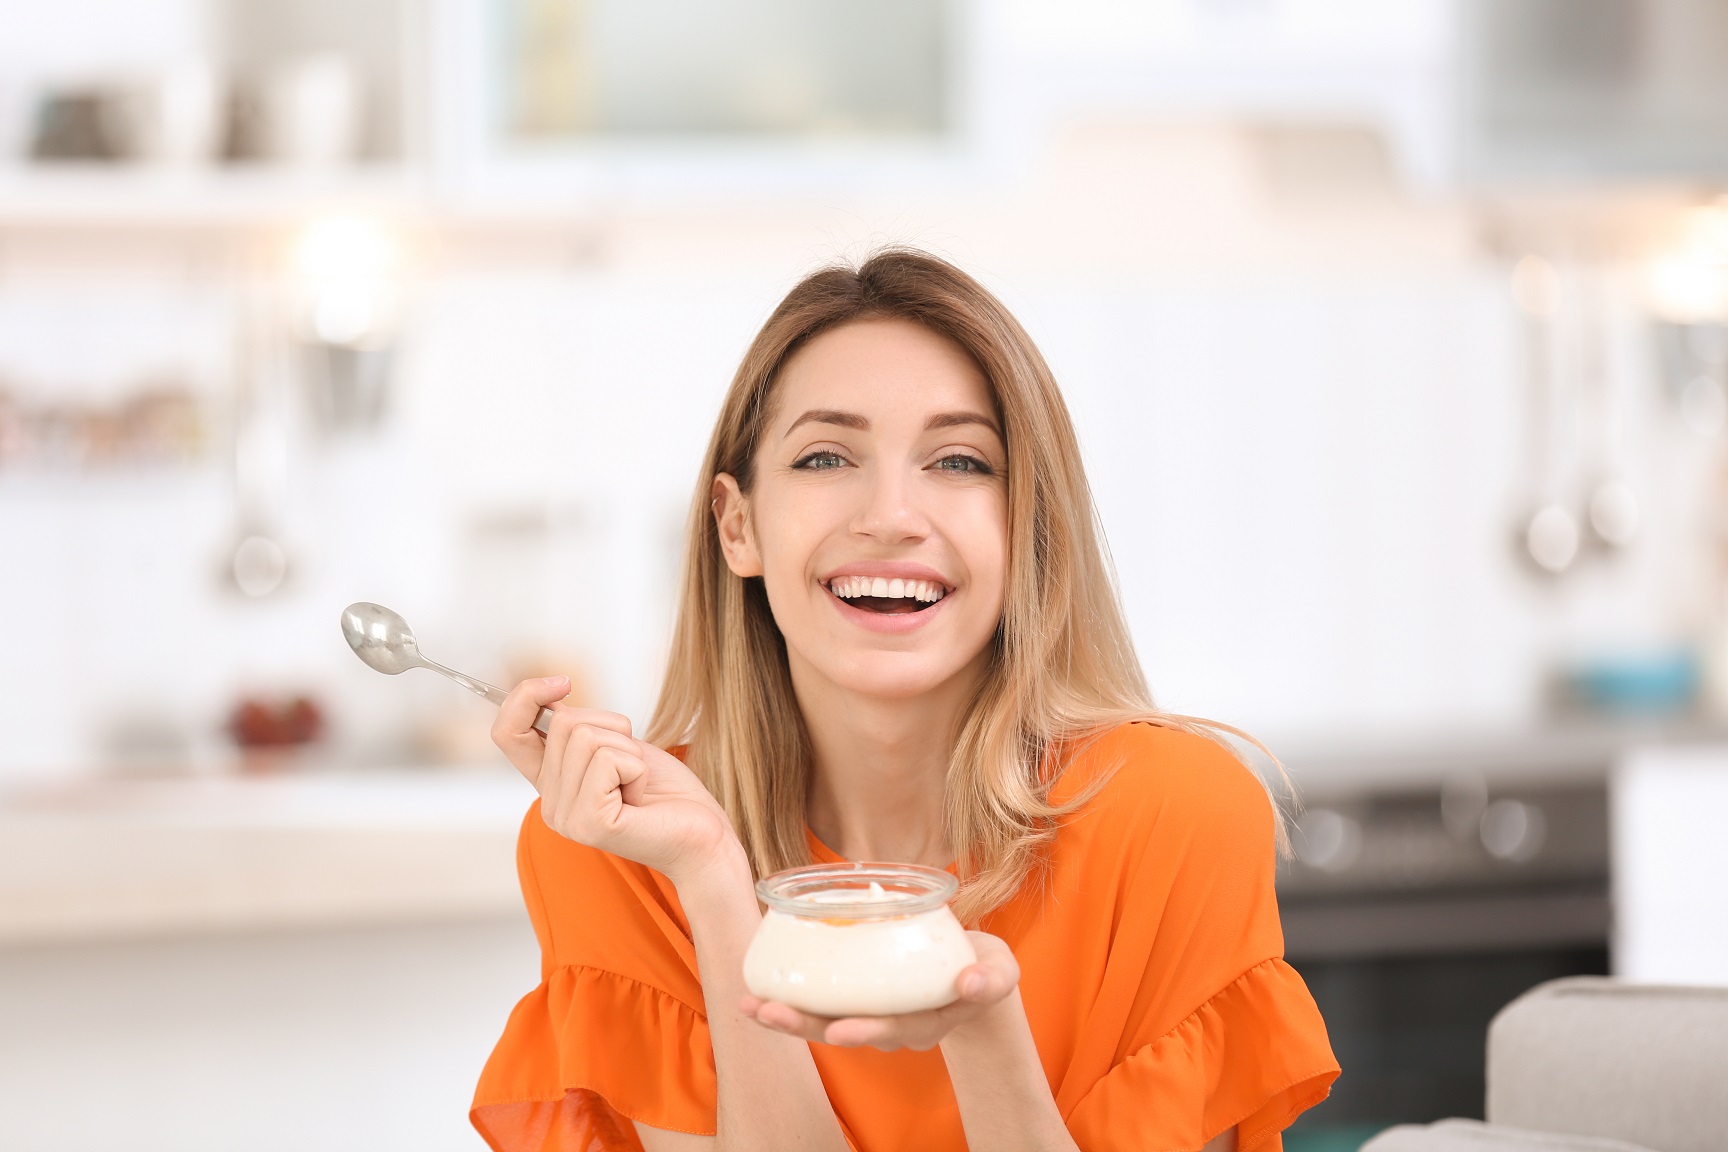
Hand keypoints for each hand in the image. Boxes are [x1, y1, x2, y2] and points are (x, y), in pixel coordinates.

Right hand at [491, 677, 738, 885]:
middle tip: (632, 767)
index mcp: (551, 784)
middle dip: (612, 727)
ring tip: (638, 784)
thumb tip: (550, 696)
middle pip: (564, 722)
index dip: (524, 697)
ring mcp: (567, 817)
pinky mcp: (591, 823)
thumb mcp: (616, 746)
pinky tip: (641, 798)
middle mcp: (550, 805)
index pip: (506, 732)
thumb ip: (579, 730)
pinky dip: (637, 768)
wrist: (702, 835)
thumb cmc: (665, 791)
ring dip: (629, 750)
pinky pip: (609, 760)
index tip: (563, 683)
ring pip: (587, 737)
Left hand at [740, 931, 1020, 1051]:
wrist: (973, 973)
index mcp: (925, 1021)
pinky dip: (789, 998)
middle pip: (845, 1030)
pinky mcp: (856, 997)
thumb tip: (974, 981)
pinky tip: (756, 992)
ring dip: (787, 1016)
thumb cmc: (984, 969)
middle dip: (806, 1024)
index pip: (893, 1028)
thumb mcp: (1000, 972)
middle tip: (770, 1013)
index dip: (867, 1030)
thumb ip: (991, 978)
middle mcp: (892, 1025)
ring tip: (751, 1006)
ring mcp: (871, 1013)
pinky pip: (820, 1002)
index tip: (841, 1030)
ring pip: (824, 1021)